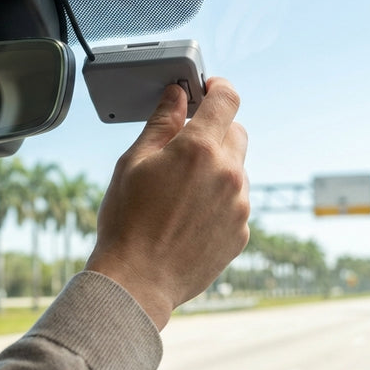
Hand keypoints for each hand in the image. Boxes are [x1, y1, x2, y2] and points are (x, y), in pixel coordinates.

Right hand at [85, 77, 249, 328]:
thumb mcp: (133, 163)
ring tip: (180, 195)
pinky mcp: (241, 232)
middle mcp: (229, 174)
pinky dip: (219, 202)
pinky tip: (188, 219)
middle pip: (237, 133)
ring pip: (237, 170)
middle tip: (184, 148)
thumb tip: (176, 95)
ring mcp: (240, 205)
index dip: (218, 88)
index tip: (207, 90)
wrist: (137, 282)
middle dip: (215, 131)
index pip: (227, 99)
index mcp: (199, 149)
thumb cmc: (127, 222)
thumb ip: (161, 124)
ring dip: (217, 170)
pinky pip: (236, 203)